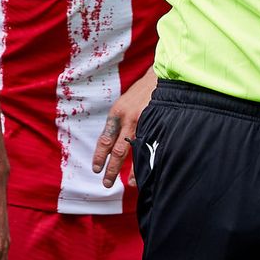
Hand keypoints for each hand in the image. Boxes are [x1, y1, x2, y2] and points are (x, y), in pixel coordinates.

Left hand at [92, 69, 157, 187]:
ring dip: (132, 170)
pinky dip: (149, 159)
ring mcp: (144, 121)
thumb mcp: (126, 102)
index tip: (96, 169)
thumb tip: (114, 140)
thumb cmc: (144, 90)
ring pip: (135, 151)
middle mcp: (128, 119)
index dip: (100, 156)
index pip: (105, 139)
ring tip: (132, 184)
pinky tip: (150, 169)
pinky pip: (151, 145)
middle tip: (107, 183)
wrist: (163, 75)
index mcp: (117, 113)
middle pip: (117, 150)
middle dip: (111, 169)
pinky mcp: (157, 122)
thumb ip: (120, 120)